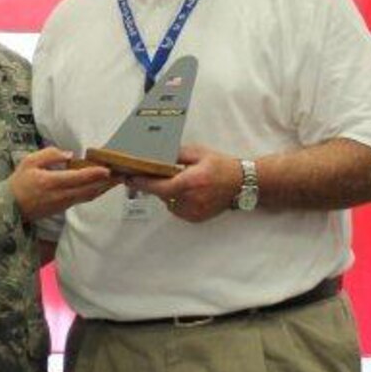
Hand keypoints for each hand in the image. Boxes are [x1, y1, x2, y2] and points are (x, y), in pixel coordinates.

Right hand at [10, 147, 116, 221]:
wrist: (11, 208)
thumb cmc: (19, 183)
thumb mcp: (29, 162)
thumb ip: (49, 155)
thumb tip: (69, 154)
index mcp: (50, 182)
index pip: (76, 178)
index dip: (93, 174)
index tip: (107, 169)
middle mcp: (60, 195)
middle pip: (88, 189)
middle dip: (106, 182)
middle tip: (121, 174)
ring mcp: (63, 203)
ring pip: (88, 196)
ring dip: (103, 188)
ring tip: (117, 179)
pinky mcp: (64, 208)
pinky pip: (83, 199)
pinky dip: (95, 191)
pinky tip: (102, 185)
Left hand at [127, 144, 241, 222]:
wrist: (241, 183)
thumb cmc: (219, 165)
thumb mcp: (197, 153)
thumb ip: (174, 154)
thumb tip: (154, 155)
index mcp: (191, 182)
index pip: (158, 186)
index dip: (141, 183)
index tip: (129, 178)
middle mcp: (191, 200)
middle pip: (160, 194)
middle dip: (155, 184)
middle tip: (154, 174)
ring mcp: (193, 211)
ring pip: (167, 202)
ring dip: (166, 192)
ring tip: (180, 180)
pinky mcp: (195, 218)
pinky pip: (176, 209)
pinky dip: (175, 200)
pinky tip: (186, 191)